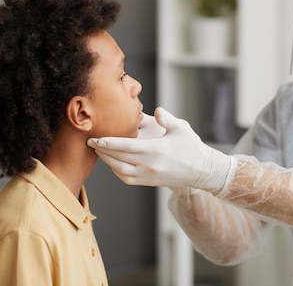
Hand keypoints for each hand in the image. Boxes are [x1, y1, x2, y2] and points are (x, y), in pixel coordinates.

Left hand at [87, 107, 235, 192]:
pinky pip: (127, 178)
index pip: (126, 146)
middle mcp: (150, 164)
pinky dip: (116, 170)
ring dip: (107, 161)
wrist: (202, 171)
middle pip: (118, 158)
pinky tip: (112, 162)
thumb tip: (156, 110)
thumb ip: (166, 118)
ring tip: (99, 150)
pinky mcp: (149, 181)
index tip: (95, 137)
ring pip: (120, 170)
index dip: (108, 142)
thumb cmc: (192, 147)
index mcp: (156, 149)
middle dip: (102, 150)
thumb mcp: (181, 128)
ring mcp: (149, 175)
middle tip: (90, 141)